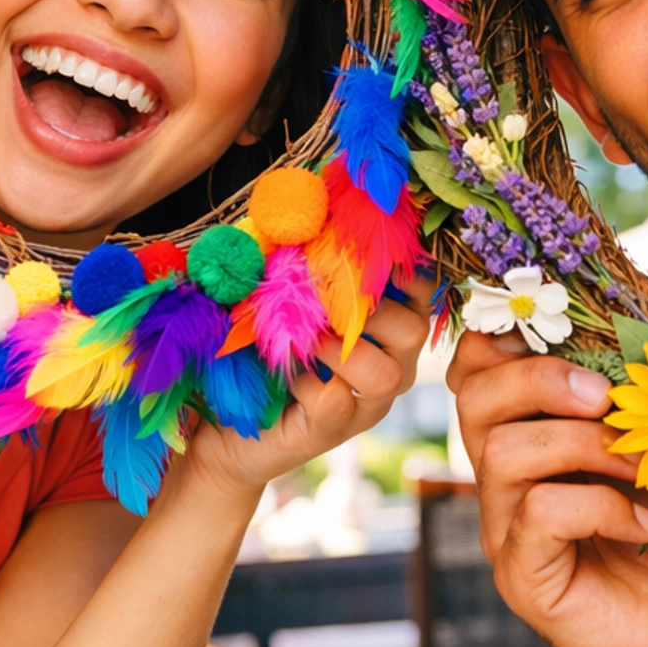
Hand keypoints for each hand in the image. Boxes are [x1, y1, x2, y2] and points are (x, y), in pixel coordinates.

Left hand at [187, 275, 431, 499]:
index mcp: (386, 326)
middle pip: (414, 330)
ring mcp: (366, 404)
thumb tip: (310, 216)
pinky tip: (287, 377)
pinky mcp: (333, 430)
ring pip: (388, 375)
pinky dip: (308, 382)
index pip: (421, 292)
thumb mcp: (285, 300)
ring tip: (309, 342)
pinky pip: (337, 402)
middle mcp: (390, 364)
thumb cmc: (261, 351)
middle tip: (329, 305)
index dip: (407, 271)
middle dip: (373, 310)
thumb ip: (307, 266)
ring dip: (343, 350)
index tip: (376, 256)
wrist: (226, 428)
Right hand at [451, 332, 647, 646]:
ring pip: (502, 451)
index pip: (476, 366)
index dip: (512, 337)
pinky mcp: (525, 580)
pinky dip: (600, 504)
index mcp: (531, 438)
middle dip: (543, 377)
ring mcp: (507, 534)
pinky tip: (642, 524)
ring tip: (642, 466)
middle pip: (473, 394)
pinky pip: (539, 513)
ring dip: (583, 443)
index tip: (578, 336)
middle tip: (607, 397)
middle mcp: (504, 483)